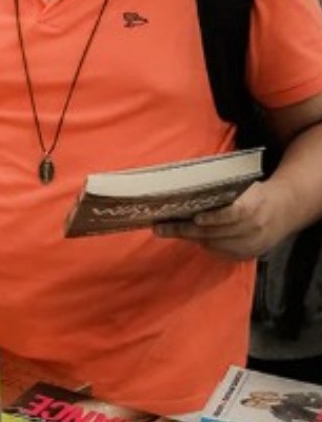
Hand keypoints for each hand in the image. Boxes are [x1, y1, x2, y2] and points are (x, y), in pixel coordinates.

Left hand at [153, 181, 287, 258]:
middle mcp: (253, 228)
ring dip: (189, 238)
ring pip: (214, 244)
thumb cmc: (253, 193)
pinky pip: (220, 252)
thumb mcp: (242, 186)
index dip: (215, 218)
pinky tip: (190, 237)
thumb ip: (219, 190)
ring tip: (167, 231)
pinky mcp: (247, 255)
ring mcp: (251, 244)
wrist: (283, 210)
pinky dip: (204, 244)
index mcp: (253, 206)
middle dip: (185, 230)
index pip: (234, 215)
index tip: (196, 218)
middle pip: (215, 233)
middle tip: (159, 228)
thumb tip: (184, 187)